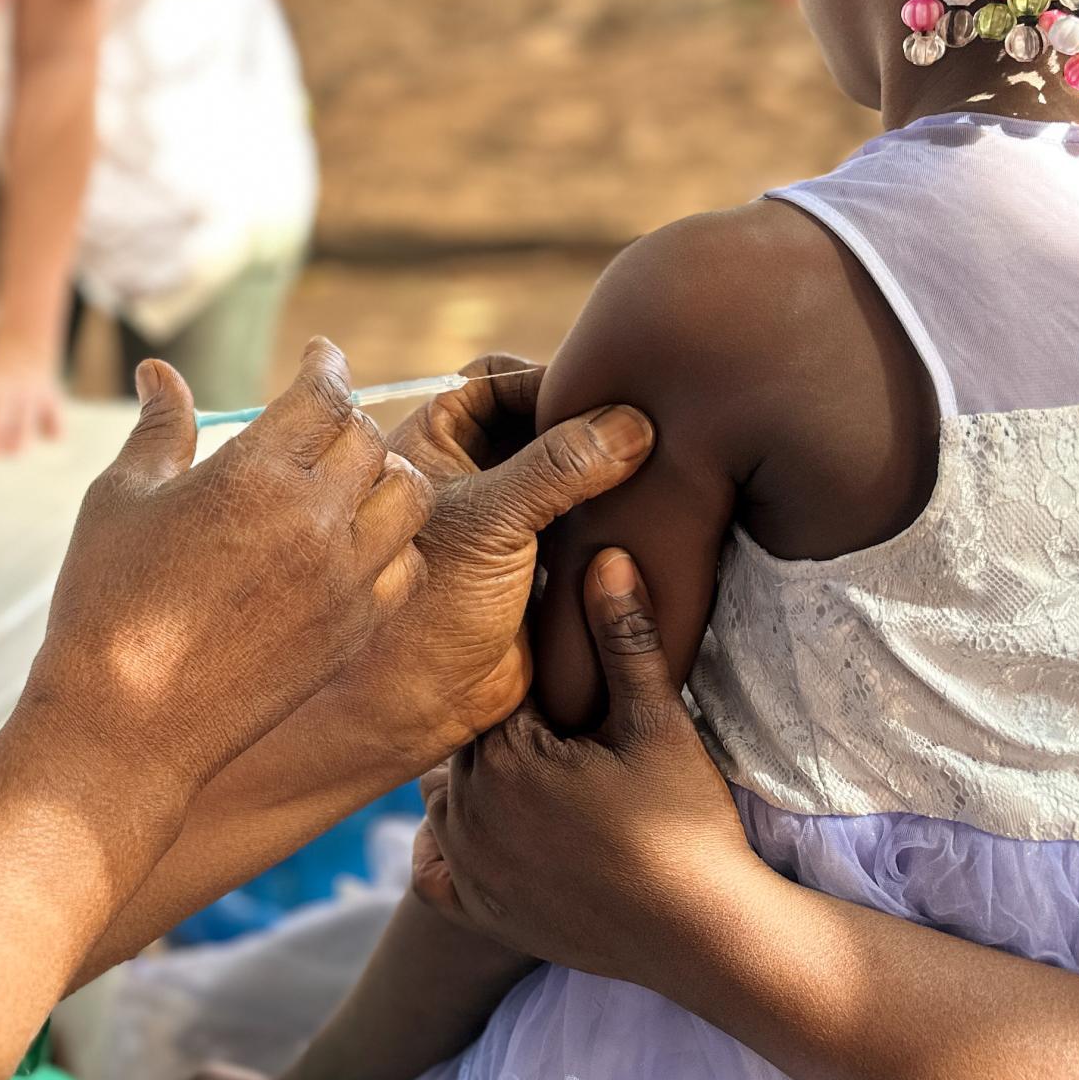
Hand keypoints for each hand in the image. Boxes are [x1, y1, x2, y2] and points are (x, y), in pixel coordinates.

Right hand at [14, 340, 431, 810]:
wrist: (127, 726)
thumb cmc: (107, 604)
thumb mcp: (120, 498)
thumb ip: (159, 428)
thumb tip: (160, 372)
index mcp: (253, 474)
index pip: (322, 394)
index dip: (325, 365)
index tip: (320, 358)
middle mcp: (314, 520)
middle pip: (369, 439)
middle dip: (346, 420)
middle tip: (322, 422)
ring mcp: (343, 579)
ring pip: (408, 497)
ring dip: (385, 474)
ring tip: (352, 477)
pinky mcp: (354, 630)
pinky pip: (406, 565)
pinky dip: (393, 541)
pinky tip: (358, 542)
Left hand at [349, 356, 652, 759]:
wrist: (420, 699)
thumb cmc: (426, 601)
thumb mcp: (491, 518)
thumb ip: (559, 466)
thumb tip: (631, 426)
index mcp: (435, 440)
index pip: (498, 380)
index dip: (549, 381)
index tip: (608, 395)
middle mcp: (469, 471)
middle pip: (539, 424)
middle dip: (587, 428)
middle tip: (645, 433)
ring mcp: (505, 517)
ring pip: (567, 475)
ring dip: (605, 476)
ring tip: (658, 474)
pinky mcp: (536, 562)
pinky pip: (583, 523)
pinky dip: (611, 519)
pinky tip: (649, 520)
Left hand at [415, 549, 755, 988]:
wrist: (708, 934)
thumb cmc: (689, 823)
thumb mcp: (658, 722)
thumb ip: (625, 637)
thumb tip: (607, 554)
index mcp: (506, 756)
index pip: (488, 690)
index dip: (520, 681)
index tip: (551, 682)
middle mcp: (470, 811)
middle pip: (466, 742)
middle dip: (499, 729)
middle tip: (547, 729)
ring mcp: (471, 867)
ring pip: (445, 796)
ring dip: (476, 783)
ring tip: (532, 774)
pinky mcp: (481, 914)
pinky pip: (435, 870)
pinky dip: (449, 851)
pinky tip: (489, 835)